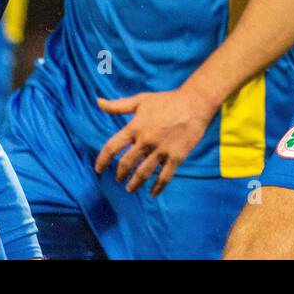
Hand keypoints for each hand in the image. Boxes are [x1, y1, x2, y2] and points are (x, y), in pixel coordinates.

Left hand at [94, 83, 215, 195]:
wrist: (195, 102)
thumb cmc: (167, 100)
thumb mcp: (141, 100)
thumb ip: (118, 105)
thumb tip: (98, 101)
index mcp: (135, 127)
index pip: (112, 147)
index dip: (102, 160)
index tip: (99, 169)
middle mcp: (146, 140)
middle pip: (126, 164)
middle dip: (120, 174)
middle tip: (119, 178)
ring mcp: (162, 149)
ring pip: (143, 173)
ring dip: (134, 184)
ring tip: (130, 189)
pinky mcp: (176, 156)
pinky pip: (165, 177)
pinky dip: (157, 187)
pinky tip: (152, 193)